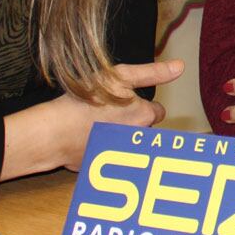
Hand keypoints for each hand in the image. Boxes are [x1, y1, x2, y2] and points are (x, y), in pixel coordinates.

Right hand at [2, 59, 180, 179]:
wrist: (56, 130)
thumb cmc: (87, 101)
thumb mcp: (120, 76)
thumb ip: (151, 72)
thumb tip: (179, 67)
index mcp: (144, 116)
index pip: (157, 112)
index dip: (144, 106)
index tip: (129, 103)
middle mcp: (138, 139)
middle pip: (143, 130)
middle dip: (132, 124)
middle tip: (110, 114)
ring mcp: (121, 157)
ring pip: (128, 144)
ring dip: (119, 138)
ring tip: (97, 126)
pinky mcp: (104, 168)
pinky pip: (107, 158)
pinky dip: (101, 151)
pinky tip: (85, 140)